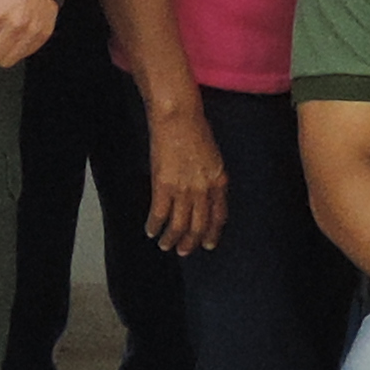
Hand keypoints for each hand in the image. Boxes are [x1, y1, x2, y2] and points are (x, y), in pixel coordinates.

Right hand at [143, 99, 228, 256]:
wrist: (178, 117)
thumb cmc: (195, 130)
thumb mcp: (213, 156)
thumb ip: (211, 178)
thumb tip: (205, 196)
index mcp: (219, 181)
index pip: (218, 216)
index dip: (212, 233)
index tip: (207, 244)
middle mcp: (204, 190)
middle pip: (198, 225)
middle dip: (190, 242)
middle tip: (183, 251)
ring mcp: (184, 189)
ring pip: (179, 226)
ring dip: (171, 239)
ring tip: (165, 245)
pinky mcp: (163, 185)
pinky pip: (159, 214)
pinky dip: (154, 225)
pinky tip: (150, 230)